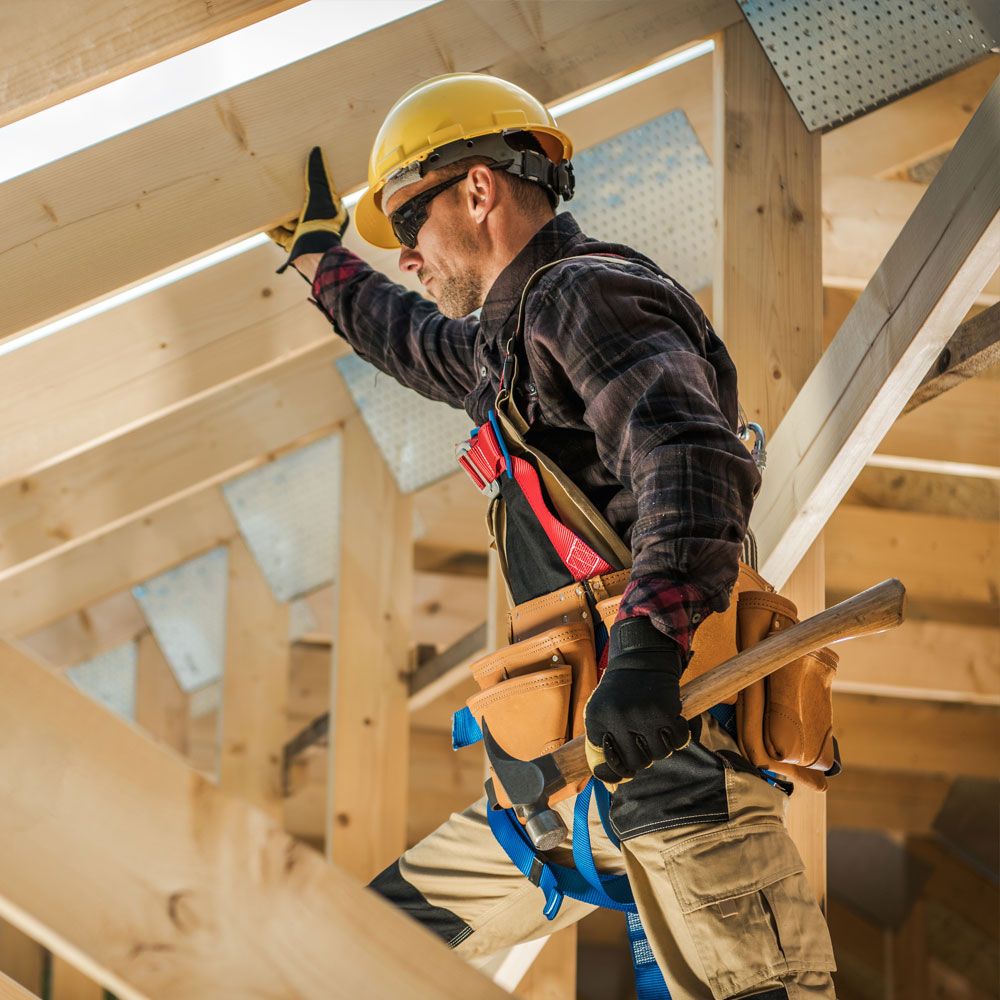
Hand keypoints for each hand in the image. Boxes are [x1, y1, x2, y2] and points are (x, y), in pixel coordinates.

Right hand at [268, 147, 348, 272]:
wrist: (313, 257)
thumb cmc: (321, 225)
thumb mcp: (321, 195)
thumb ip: (318, 175)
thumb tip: (316, 151)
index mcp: (332, 213)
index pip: (322, 194)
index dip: (312, 184)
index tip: (301, 172)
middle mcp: (320, 224)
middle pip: (303, 207)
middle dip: (292, 198)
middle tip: (280, 184)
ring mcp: (306, 235)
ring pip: (290, 220)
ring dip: (281, 213)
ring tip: (268, 199)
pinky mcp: (293, 246)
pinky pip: (279, 234)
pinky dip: (271, 227)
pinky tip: (261, 219)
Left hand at [584, 618, 690, 782]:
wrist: (641, 658)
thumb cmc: (620, 690)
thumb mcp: (601, 710)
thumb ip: (603, 742)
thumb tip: (611, 782)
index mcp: (597, 720)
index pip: (608, 763)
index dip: (619, 769)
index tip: (626, 768)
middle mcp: (617, 719)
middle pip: (637, 762)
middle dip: (643, 757)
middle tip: (644, 742)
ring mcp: (642, 716)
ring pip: (659, 754)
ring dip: (661, 746)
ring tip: (656, 730)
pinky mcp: (665, 711)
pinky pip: (678, 741)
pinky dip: (678, 736)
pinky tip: (672, 723)